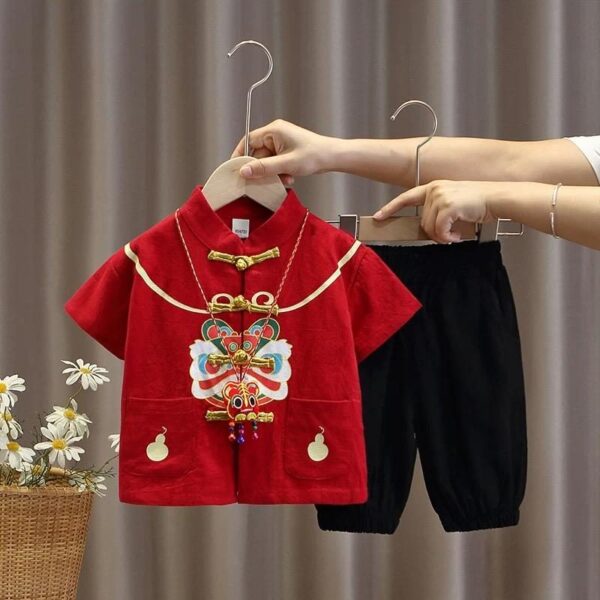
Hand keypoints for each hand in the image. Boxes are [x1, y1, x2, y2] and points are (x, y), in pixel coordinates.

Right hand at [230, 119, 335, 184]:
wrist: (332, 157)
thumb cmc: (315, 155)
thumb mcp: (286, 164)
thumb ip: (264, 168)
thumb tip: (244, 171)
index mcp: (273, 131)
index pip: (248, 140)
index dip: (240, 155)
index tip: (236, 168)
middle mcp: (276, 135)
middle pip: (258, 154)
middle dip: (263, 169)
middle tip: (265, 180)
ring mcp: (281, 144)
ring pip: (267, 162)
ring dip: (273, 173)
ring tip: (285, 178)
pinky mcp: (286, 152)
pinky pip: (275, 164)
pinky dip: (280, 173)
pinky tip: (289, 177)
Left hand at [372, 180, 505, 243]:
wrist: (497, 198)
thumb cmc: (478, 203)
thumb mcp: (453, 202)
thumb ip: (437, 211)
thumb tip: (428, 229)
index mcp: (433, 187)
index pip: (406, 198)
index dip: (390, 208)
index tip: (378, 216)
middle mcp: (434, 189)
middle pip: (422, 221)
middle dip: (434, 232)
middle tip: (449, 234)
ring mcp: (440, 197)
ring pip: (429, 228)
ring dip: (442, 236)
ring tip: (455, 234)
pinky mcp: (448, 206)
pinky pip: (439, 231)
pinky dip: (448, 238)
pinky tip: (457, 236)